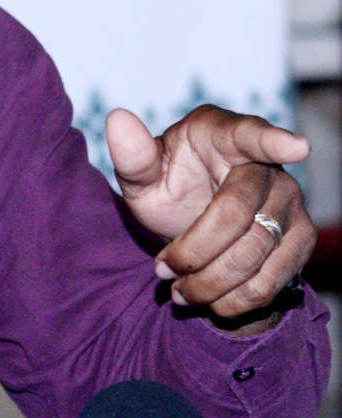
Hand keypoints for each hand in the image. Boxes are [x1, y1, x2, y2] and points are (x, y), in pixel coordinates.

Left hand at [107, 105, 313, 322]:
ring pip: (256, 251)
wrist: (192, 227)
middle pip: (236, 213)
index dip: (273, 141)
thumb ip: (132, 155)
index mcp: (220, 133)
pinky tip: (210, 300)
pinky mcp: (300, 237)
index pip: (250, 134)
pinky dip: (236, 298)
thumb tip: (117, 118)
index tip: (296, 148)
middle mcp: (264, 164)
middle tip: (161, 270)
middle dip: (194, 250)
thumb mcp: (142, 176)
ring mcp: (288, 200)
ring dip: (212, 281)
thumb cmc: (167, 190)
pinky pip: (274, 277)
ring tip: (180, 290)